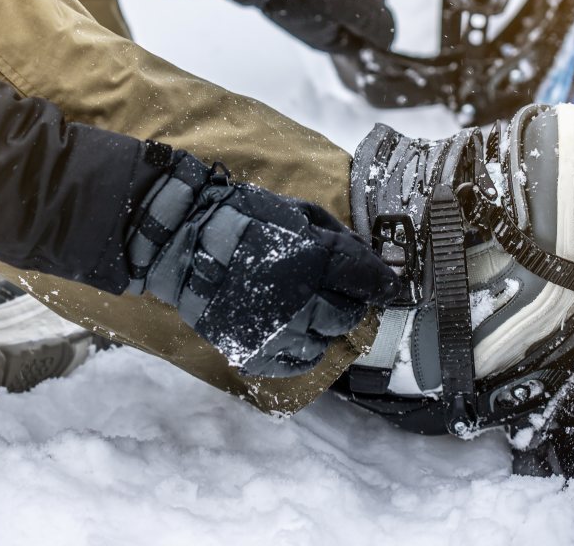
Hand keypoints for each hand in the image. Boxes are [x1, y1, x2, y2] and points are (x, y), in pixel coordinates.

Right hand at [126, 152, 397, 377]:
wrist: (185, 241)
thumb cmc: (244, 218)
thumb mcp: (297, 211)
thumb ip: (337, 236)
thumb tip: (370, 259)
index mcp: (316, 259)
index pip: (368, 281)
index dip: (382, 285)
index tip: (388, 288)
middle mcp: (303, 299)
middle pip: (348, 315)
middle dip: (348, 303)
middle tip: (333, 291)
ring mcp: (277, 330)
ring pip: (324, 342)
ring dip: (323, 327)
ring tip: (305, 309)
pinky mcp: (255, 350)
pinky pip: (296, 362)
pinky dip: (301, 350)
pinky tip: (291, 331)